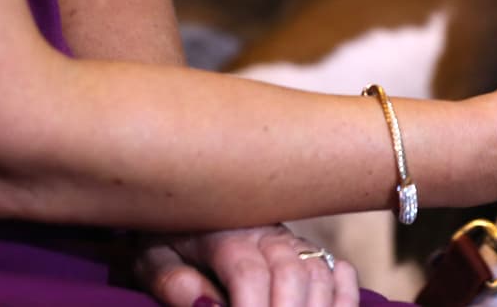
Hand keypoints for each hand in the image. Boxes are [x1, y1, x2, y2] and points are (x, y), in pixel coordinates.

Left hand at [133, 224, 359, 306]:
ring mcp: (292, 242)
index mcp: (224, 233)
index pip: (249, 274)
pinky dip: (343, 298)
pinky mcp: (307, 252)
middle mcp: (266, 233)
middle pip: (292, 275)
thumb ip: (174, 283)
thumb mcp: (153, 258)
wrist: (187, 200)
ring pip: (320, 274)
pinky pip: (341, 271)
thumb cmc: (168, 238)